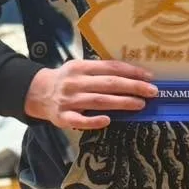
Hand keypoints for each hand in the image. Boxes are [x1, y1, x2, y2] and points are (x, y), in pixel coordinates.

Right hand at [24, 59, 157, 130]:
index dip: (131, 71)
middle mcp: (76, 82)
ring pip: (99, 101)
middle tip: (152, 91)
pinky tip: (108, 120)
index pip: (111, 67)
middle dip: (133, 87)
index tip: (149, 76)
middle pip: (109, 84)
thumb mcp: (80, 68)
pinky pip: (79, 120)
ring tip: (140, 104)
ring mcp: (69, 100)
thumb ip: (100, 71)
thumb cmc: (66, 80)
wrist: (37, 92)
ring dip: (122, 102)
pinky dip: (93, 121)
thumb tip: (132, 75)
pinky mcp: (63, 117)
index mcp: (81, 67)